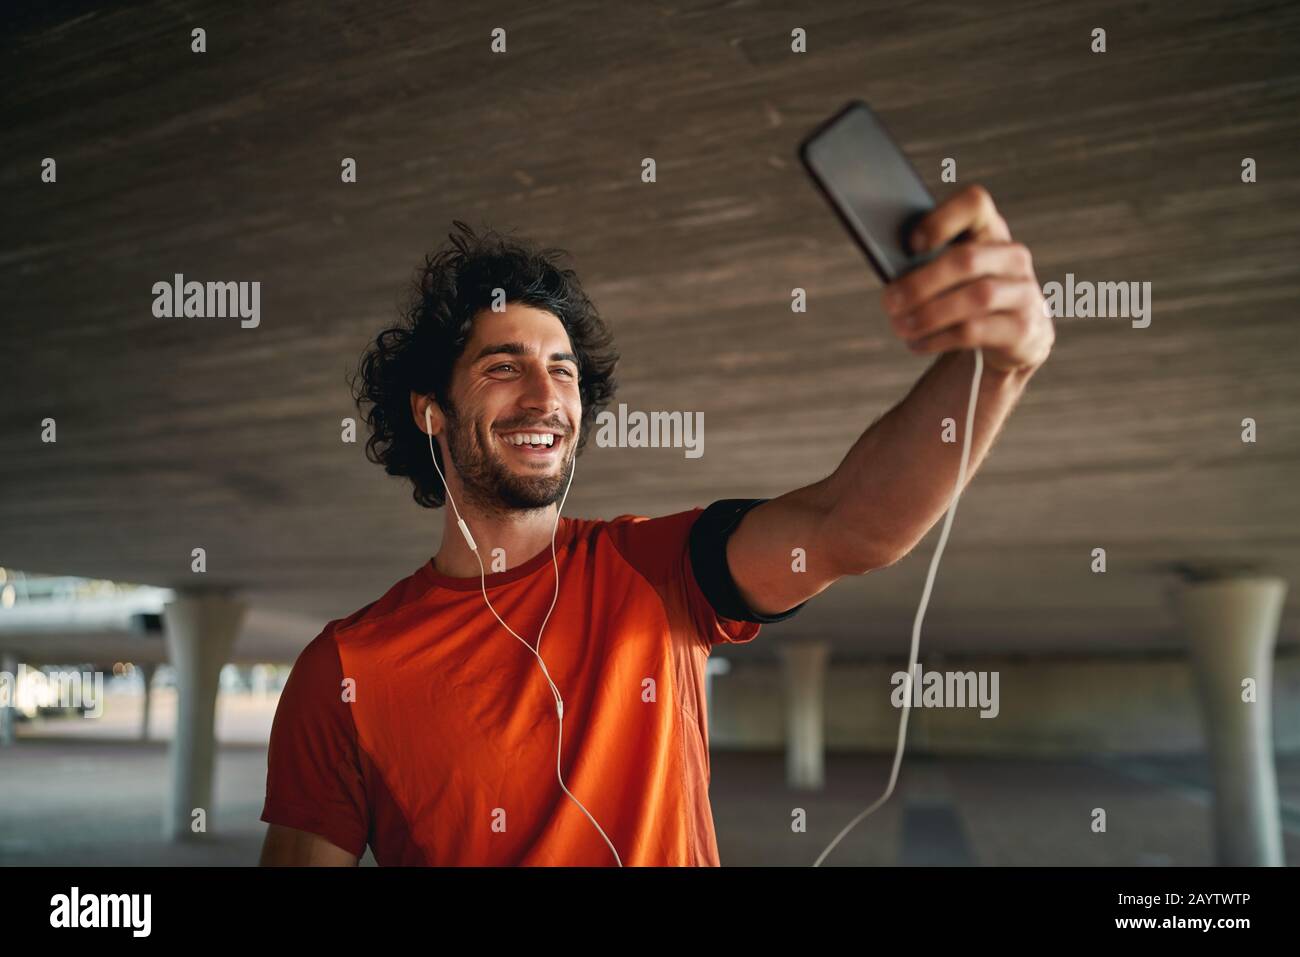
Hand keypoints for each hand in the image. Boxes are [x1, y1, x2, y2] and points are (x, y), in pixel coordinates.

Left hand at [881, 184, 1053, 375]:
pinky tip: (916, 343)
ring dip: (929, 314)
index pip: (975, 204)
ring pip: (976, 297)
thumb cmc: (964, 295)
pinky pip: (975, 331)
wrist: (1011, 337)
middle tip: (889, 301)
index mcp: (990, 231)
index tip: (910, 245)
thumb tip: (888, 267)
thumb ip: (927, 261)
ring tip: (899, 326)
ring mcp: (1024, 292)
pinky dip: (938, 338)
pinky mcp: (1023, 329)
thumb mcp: (950, 273)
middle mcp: (1013, 256)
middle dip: (921, 282)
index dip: (941, 220)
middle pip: (967, 259)